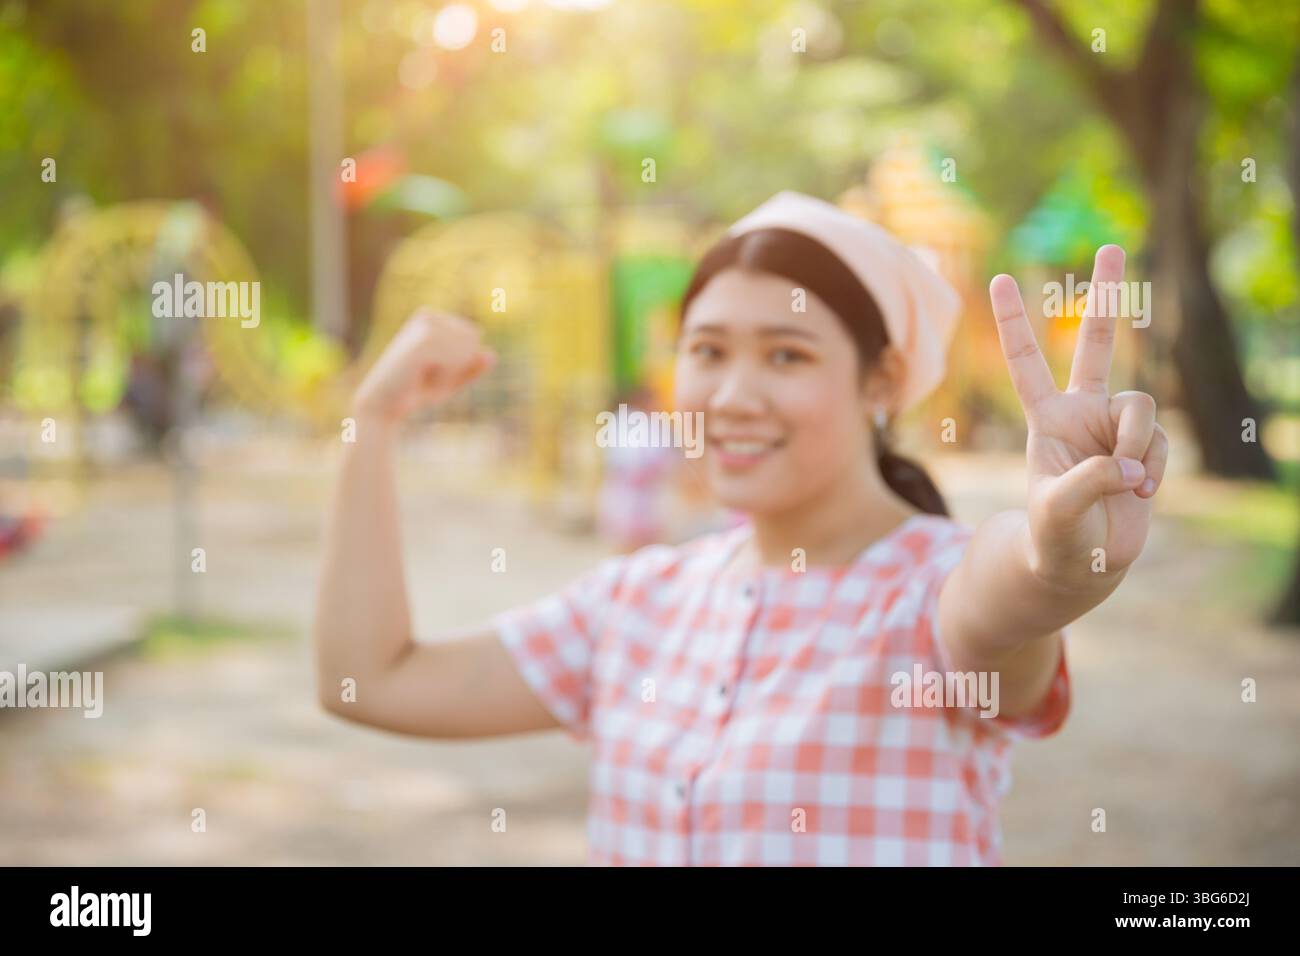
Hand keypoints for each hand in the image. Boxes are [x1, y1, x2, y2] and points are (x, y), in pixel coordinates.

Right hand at [351, 310, 495, 423]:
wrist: (384, 405)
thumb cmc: (416, 390)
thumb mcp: (451, 380)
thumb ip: (471, 367)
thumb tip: (491, 355)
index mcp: (433, 317)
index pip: (473, 336)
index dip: (461, 361)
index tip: (434, 369)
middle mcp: (427, 316)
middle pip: (472, 340)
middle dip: (458, 366)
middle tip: (428, 377)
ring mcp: (423, 327)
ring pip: (467, 350)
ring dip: (451, 374)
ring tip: (424, 379)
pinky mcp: (422, 343)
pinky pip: (456, 360)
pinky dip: (445, 379)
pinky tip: (421, 381)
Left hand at [989, 245, 1167, 586]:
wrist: (1082, 564)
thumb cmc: (1054, 537)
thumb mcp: (1057, 512)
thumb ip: (1089, 483)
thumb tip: (1128, 465)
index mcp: (1047, 419)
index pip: (1027, 363)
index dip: (1014, 323)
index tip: (999, 279)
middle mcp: (1082, 413)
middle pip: (1095, 344)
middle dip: (1105, 297)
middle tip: (1111, 248)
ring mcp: (1116, 428)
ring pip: (1141, 407)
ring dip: (1139, 446)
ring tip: (1128, 483)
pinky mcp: (1145, 448)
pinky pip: (1160, 442)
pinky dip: (1154, 468)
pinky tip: (1140, 493)